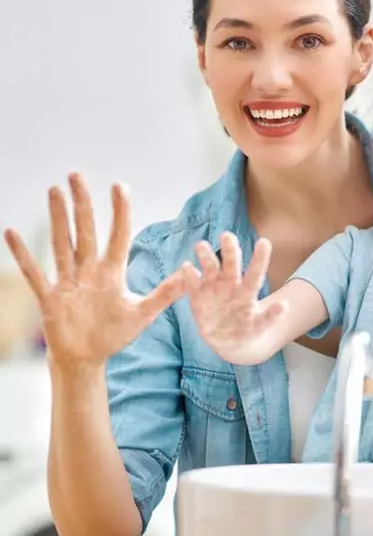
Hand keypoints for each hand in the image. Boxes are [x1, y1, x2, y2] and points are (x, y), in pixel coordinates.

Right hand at [3, 174, 187, 369]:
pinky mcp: (50, 298)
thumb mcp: (144, 313)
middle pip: (86, 231)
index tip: (119, 186)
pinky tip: (12, 232)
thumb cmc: (114, 334)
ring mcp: (68, 281)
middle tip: (76, 174)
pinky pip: (34, 273)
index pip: (118, 234)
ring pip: (62, 243)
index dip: (119, 211)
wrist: (87, 360)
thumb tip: (192, 272)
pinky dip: (23, 254)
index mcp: (112, 272)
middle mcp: (89, 270)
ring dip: (57, 218)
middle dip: (83, 203)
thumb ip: (166, 292)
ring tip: (54, 191)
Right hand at [183, 232, 286, 363]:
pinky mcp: (198, 295)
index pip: (255, 272)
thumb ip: (270, 317)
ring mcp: (213, 287)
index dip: (260, 258)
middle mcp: (231, 283)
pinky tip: (186, 266)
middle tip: (227, 235)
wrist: (229, 341)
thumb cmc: (248, 329)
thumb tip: (285, 306)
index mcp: (247, 290)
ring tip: (201, 245)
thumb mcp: (259, 326)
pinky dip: (189, 275)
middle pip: (231, 264)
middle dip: (229, 250)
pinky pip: (192, 283)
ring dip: (206, 257)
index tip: (264, 242)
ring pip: (210, 268)